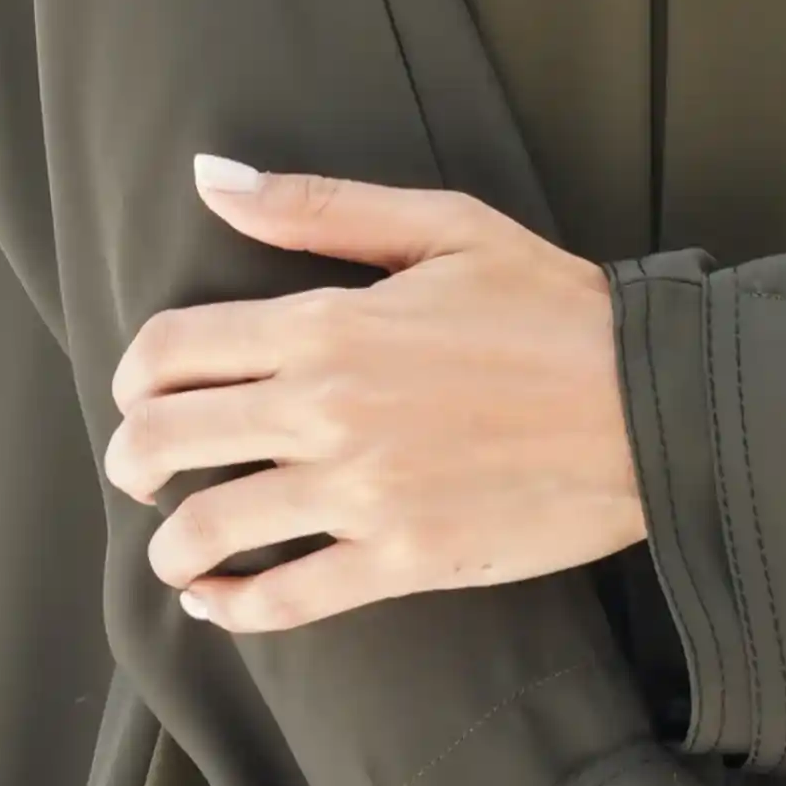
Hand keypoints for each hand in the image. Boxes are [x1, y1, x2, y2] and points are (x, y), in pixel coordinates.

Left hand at [103, 153, 647, 623]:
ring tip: (175, 547)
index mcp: (328, 324)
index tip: (139, 394)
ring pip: (209, 530)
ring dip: (170, 544)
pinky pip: (287, 600)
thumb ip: (318, 206)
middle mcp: (328, 410)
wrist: (654, 404)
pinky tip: (218, 601)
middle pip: (167, 439)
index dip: (133, 376)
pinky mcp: (404, 559)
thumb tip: (212, 177)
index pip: (172, 349)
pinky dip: (233, 608)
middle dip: (132, 460)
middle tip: (142, 470)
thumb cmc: (554, 308)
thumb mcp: (444, 226)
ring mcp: (363, 493)